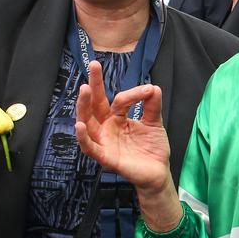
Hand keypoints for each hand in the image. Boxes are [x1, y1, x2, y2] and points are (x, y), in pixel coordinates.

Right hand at [75, 59, 171, 192]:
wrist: (159, 172)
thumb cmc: (152, 148)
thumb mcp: (154, 122)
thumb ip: (152, 105)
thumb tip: (153, 86)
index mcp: (116, 118)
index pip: (117, 100)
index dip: (131, 93)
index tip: (148, 90)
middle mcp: (106, 128)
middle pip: (94, 105)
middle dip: (93, 86)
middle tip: (93, 65)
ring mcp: (104, 142)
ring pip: (87, 123)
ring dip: (84, 107)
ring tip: (84, 90)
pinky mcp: (105, 158)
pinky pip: (89, 147)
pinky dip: (83, 138)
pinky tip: (79, 125)